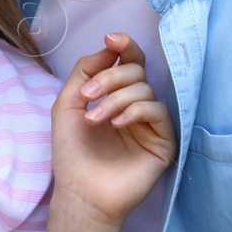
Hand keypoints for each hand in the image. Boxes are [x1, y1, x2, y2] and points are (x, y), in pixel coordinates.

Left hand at [51, 32, 175, 229]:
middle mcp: (136, 105)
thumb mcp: (68, 103)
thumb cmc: (72, 151)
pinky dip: (135, 111)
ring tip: (95, 120)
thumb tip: (109, 47)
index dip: (124, 46)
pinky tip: (117, 124)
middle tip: (88, 95)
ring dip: (115, 99)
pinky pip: (158, 111)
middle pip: (136, 71)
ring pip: (145, 89)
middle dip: (110, 78)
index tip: (111, 39)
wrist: (80, 192)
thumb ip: (85, 70)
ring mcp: (150, 123)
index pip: (129, 62)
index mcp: (115, 94)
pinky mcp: (164, 141)